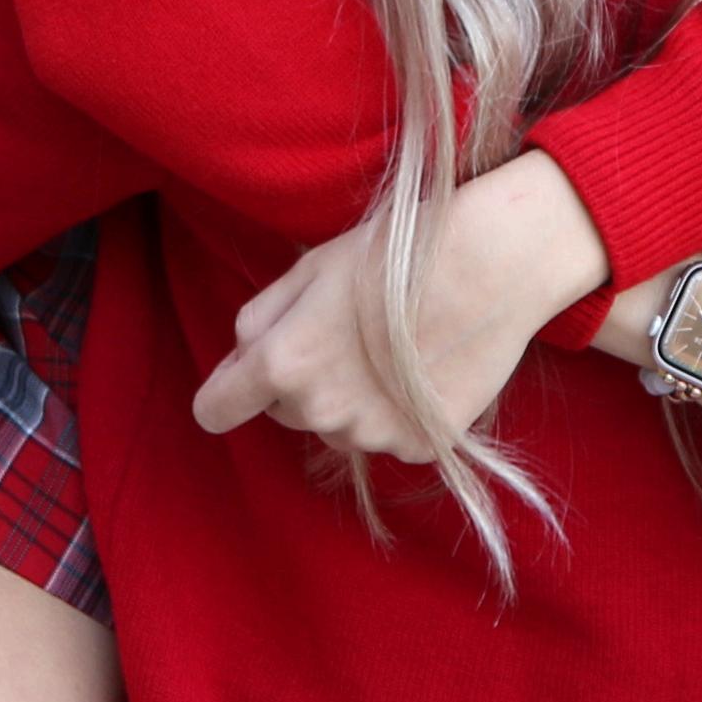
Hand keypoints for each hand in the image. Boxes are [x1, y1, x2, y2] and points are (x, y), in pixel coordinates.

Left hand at [192, 152, 606, 455]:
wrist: (486, 268)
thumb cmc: (391, 256)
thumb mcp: (309, 269)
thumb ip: (260, 317)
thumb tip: (239, 358)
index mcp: (283, 363)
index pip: (214, 409)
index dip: (222, 394)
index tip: (231, 387)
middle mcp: (320, 411)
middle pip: (284, 410)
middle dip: (298, 380)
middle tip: (341, 331)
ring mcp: (372, 434)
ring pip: (338, 425)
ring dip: (349, 398)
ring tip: (388, 345)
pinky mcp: (419, 446)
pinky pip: (387, 434)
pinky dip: (396, 410)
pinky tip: (421, 366)